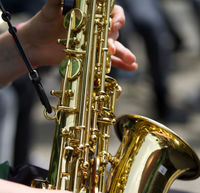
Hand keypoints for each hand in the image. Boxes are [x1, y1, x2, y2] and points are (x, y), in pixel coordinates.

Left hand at [20, 1, 136, 69]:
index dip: (115, 18)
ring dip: (124, 52)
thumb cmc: (41, 24)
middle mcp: (93, 28)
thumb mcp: (50, 9)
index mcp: (88, 15)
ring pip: (114, 46)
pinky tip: (131, 67)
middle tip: (110, 46)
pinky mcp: (90, 58)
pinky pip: (107, 61)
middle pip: (113, 32)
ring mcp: (93, 44)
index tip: (113, 25)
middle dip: (114, 39)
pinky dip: (120, 64)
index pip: (109, 13)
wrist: (34, 45)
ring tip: (132, 59)